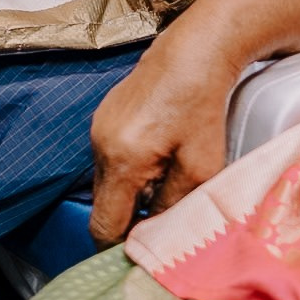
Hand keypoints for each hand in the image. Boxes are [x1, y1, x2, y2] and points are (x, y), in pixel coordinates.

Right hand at [84, 14, 247, 243]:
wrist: (193, 51)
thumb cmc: (202, 106)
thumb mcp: (200, 166)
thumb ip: (173, 206)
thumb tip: (155, 230)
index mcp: (122, 159)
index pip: (103, 225)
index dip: (120, 245)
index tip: (143, 248)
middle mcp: (100, 144)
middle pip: (104, 203)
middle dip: (129, 215)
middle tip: (163, 211)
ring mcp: (97, 127)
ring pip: (107, 180)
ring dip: (131, 189)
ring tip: (166, 175)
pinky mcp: (103, 115)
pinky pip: (109, 157)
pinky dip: (129, 166)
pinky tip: (158, 152)